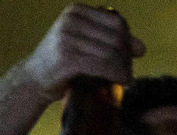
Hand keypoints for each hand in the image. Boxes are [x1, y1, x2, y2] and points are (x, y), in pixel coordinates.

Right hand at [20, 4, 145, 100]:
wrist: (35, 78)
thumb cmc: (65, 61)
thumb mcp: (87, 44)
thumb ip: (112, 41)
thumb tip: (142, 48)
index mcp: (76, 11)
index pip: (117, 22)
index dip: (128, 41)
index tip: (129, 57)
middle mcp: (70, 20)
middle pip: (117, 38)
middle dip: (127, 57)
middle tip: (127, 71)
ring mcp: (67, 38)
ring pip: (112, 53)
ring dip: (124, 68)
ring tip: (125, 78)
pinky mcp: (67, 58)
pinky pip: (104, 66)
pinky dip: (117, 75)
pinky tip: (121, 81)